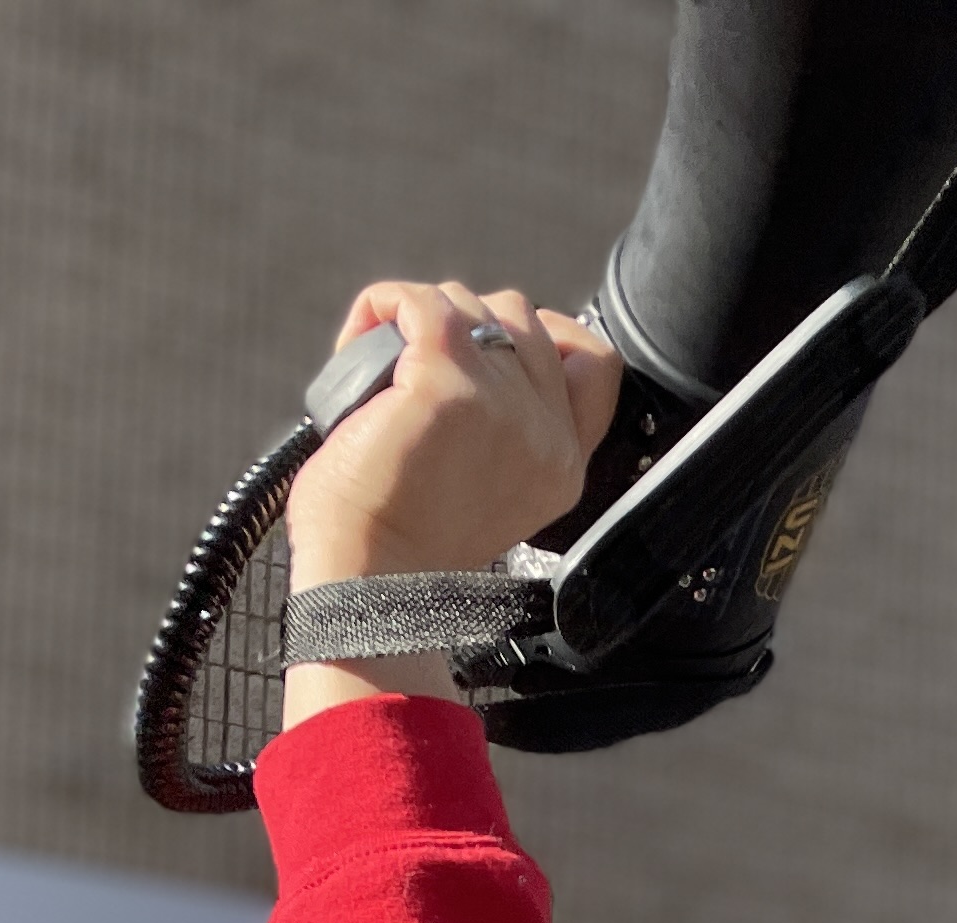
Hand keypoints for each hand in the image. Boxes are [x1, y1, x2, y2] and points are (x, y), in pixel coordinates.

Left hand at [282, 281, 620, 723]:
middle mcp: (545, 434)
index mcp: (564, 464)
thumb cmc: (403, 551)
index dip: (546, 337)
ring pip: (468, 302)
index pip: (593, 362)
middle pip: (523, 317)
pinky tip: (362, 343)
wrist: (366, 587)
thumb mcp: (491, 491)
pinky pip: (418, 302)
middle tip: (417, 371)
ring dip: (419, 319)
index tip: (492, 356)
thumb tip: (483, 353)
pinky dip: (384, 308)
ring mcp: (500, 402)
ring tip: (381, 370)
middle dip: (467, 325)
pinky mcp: (445, 381)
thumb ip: (511, 431)